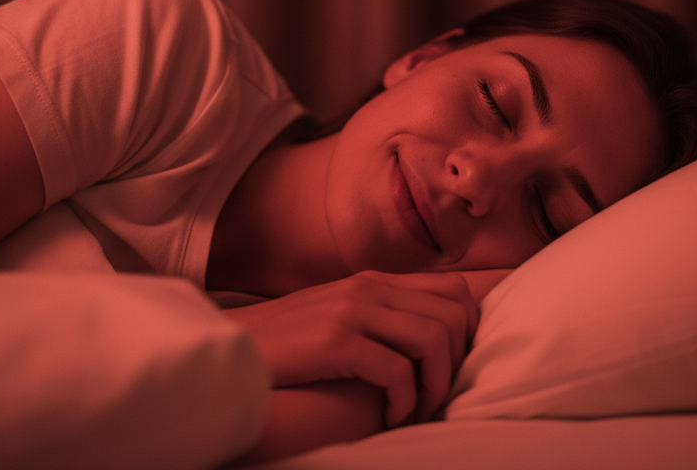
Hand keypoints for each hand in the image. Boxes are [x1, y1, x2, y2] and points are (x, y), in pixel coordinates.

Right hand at [223, 271, 479, 425]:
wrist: (228, 351)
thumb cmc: (286, 346)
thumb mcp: (337, 316)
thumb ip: (378, 317)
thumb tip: (426, 342)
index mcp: (373, 281)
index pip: (453, 291)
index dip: (468, 331)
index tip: (450, 367)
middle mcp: (368, 288)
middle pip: (453, 314)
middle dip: (456, 362)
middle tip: (434, 395)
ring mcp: (352, 311)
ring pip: (433, 339)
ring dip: (434, 384)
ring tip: (415, 409)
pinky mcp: (336, 341)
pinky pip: (397, 371)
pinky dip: (404, 402)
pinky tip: (389, 416)